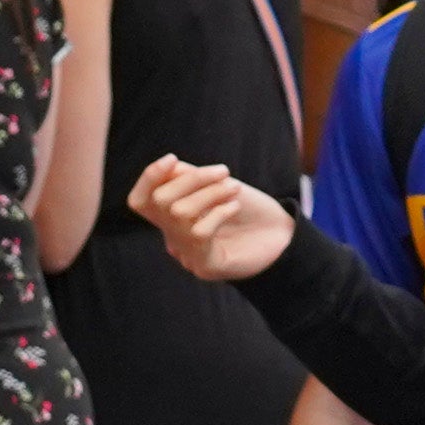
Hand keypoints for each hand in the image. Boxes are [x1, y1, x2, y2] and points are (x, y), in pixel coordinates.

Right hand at [125, 155, 294, 283]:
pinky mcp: (206, 266)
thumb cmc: (249, 210)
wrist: (284, 238)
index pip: (141, 200)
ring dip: (211, 193)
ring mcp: (188, 254)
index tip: (172, 159)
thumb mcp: (218, 188)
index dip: (149, 178)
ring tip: (234, 188)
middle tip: (223, 171)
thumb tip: (170, 168)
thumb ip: (191, 178)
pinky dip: (218, 212)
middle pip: (161, 200)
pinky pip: (199, 232)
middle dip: (192, 179)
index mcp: (173, 217)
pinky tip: (234, 207)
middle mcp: (175, 237)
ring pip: (180, 213)